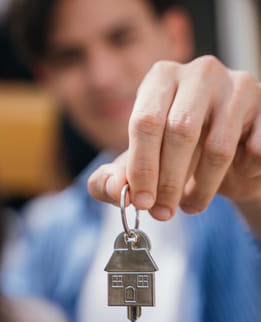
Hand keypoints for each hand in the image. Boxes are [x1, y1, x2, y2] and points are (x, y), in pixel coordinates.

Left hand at [88, 56, 260, 220]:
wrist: (232, 152)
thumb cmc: (179, 154)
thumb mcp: (141, 164)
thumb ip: (115, 177)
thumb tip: (112, 188)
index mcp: (161, 77)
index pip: (146, 121)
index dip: (142, 166)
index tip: (141, 201)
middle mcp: (199, 73)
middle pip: (180, 131)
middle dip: (168, 181)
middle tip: (163, 212)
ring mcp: (238, 85)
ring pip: (219, 147)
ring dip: (202, 187)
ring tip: (190, 205)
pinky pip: (255, 152)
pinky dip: (240, 175)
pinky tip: (232, 178)